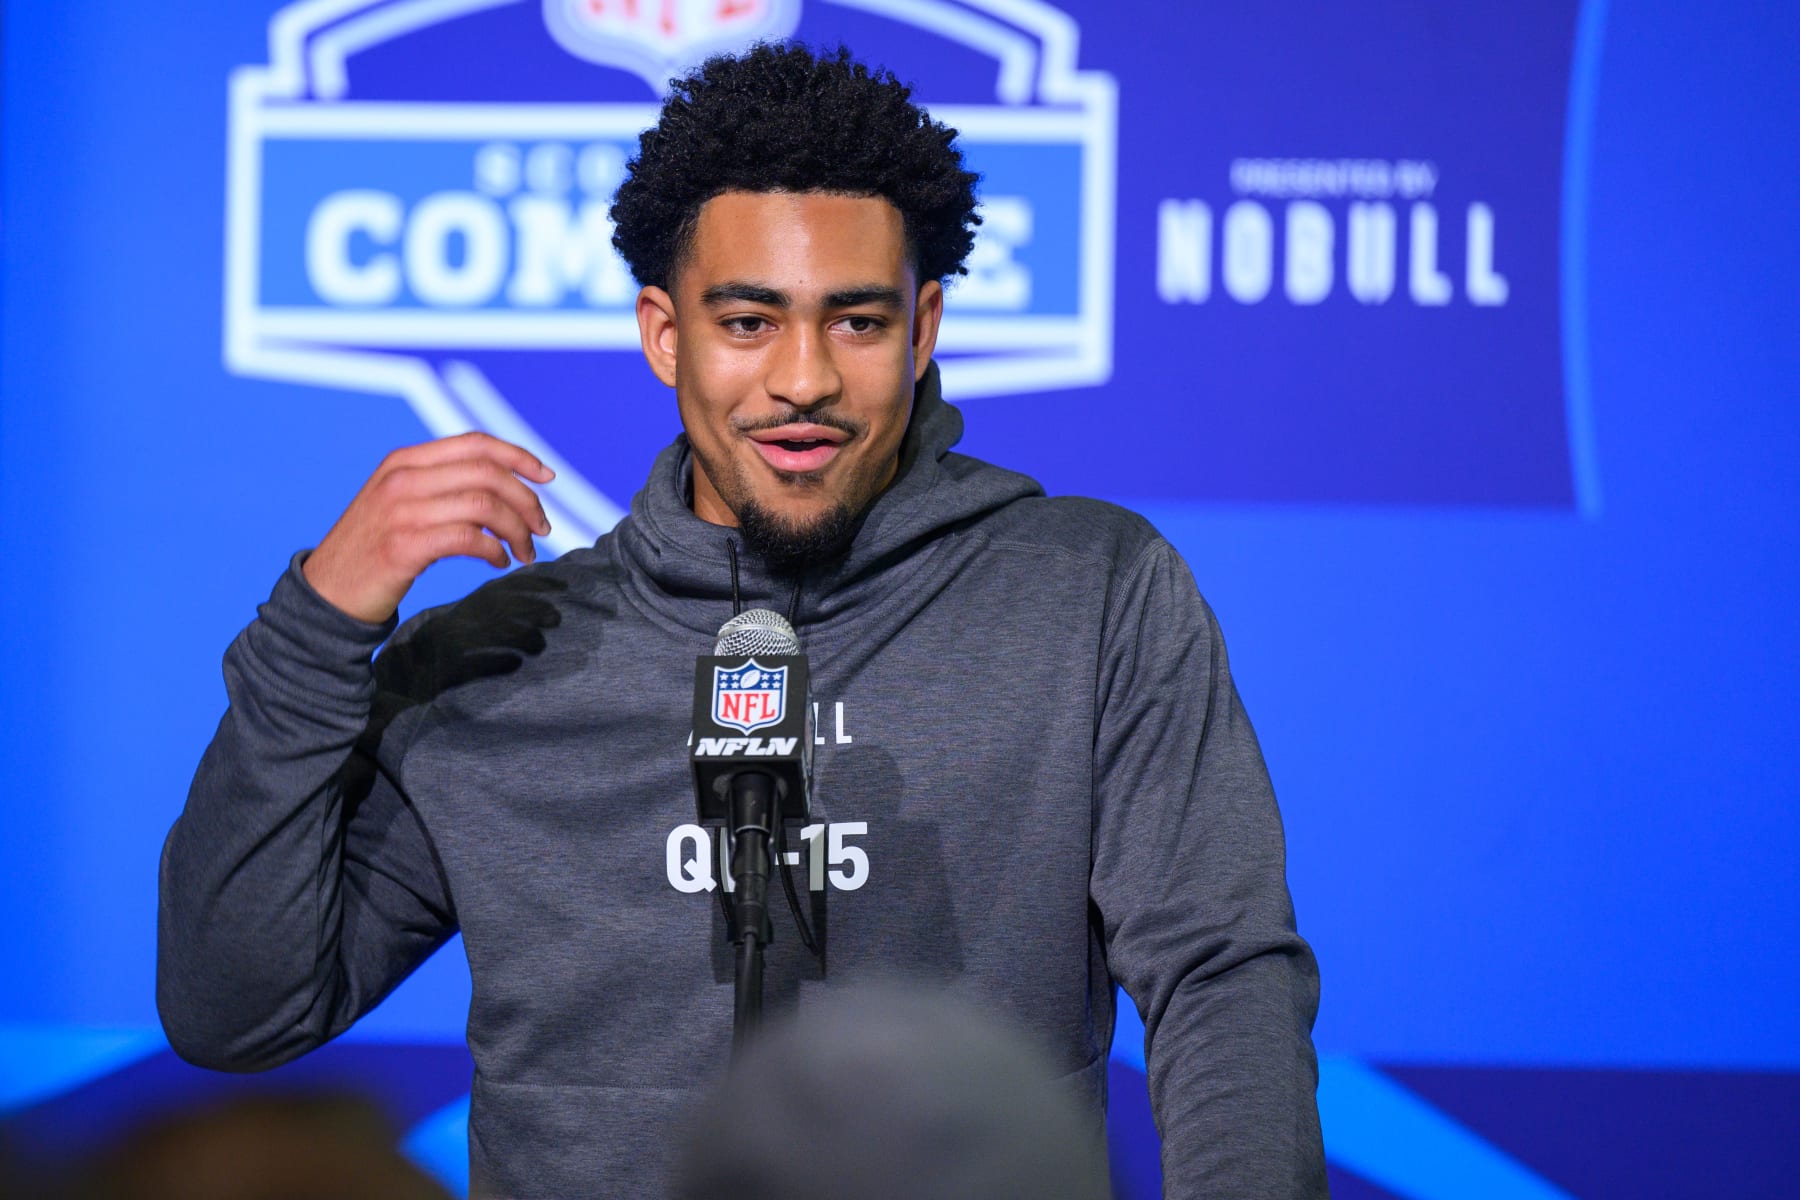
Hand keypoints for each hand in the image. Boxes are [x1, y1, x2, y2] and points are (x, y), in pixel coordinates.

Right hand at [302, 433, 555, 623]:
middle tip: (542, 527)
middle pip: (488, 474)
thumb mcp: (399, 502)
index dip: (518, 456)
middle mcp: (402, 479)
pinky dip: (495, 551)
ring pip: (484, 506)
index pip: (475, 444)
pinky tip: (499, 563)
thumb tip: (502, 487)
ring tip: (524, 551)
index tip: (547, 476)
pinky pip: (469, 539)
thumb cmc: (373, 550)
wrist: (328, 594)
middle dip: (526, 499)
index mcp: (404, 461)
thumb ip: (440, 485)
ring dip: (517, 530)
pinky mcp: (404, 547)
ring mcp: (401, 512)